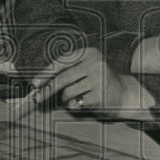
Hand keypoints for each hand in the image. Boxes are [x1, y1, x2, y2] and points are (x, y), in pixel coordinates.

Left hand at [31, 47, 152, 118]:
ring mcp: (98, 80)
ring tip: (75, 98)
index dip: (45, 73)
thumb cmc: (99, 80)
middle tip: (37, 98)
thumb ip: (66, 71)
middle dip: (47, 89)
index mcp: (89, 53)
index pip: (62, 62)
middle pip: (62, 78)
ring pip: (67, 93)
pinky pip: (76, 104)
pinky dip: (74, 106)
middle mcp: (94, 64)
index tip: (34, 83)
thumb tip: (39, 83)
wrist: (126, 93)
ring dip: (65, 99)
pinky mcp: (100, 96)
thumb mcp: (86, 67)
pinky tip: (84, 103)